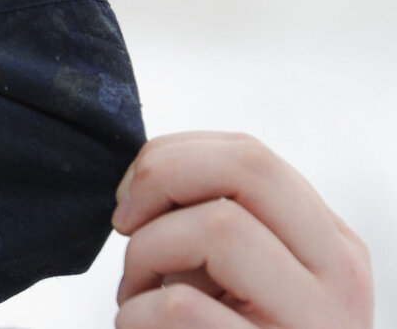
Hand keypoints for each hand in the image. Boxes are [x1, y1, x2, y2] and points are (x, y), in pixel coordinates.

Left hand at [112, 132, 372, 327]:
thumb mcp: (235, 277)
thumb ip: (212, 221)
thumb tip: (142, 176)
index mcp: (329, 244)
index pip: (250, 153)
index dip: (171, 156)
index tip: (129, 195)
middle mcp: (340, 277)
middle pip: (248, 165)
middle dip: (162, 176)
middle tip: (124, 222)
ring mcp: (315, 326)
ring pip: (218, 228)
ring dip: (146, 254)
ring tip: (137, 295)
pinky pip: (183, 308)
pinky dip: (137, 314)